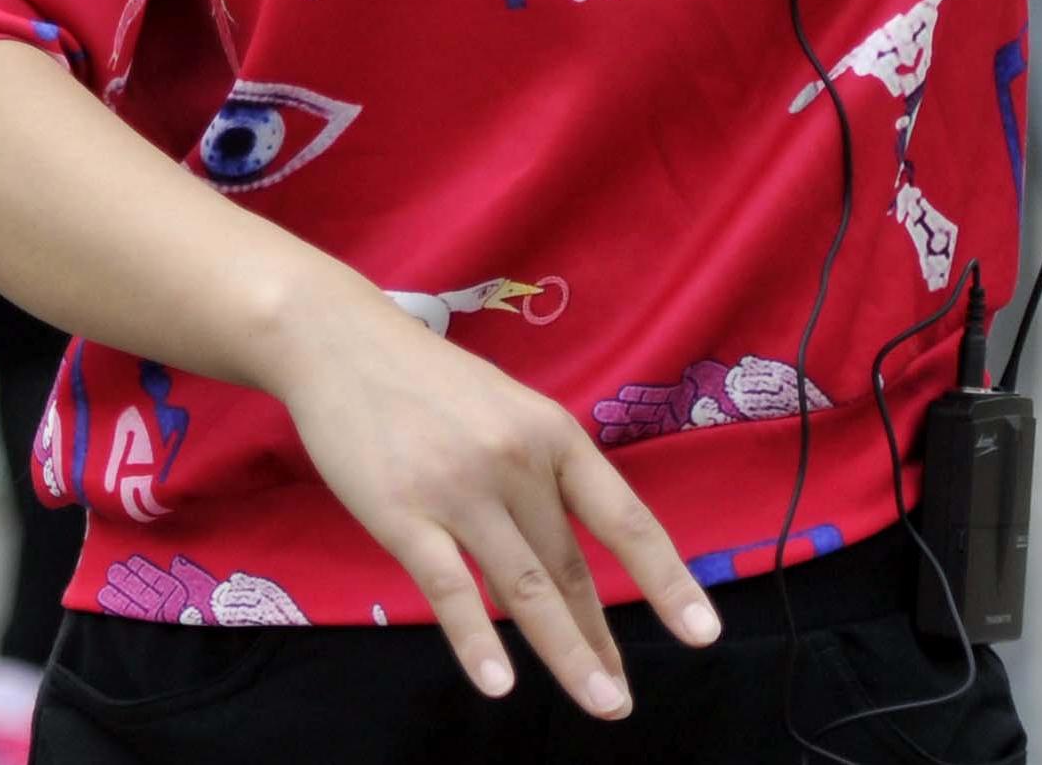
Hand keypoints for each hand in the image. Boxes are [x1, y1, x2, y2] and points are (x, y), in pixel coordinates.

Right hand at [269, 293, 717, 714]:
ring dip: (567, 653)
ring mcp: (459, 488)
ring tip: (599, 702)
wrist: (338, 340)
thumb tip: (569, 562)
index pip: (624, 518)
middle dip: (598, 638)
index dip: (667, 579)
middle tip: (620, 698)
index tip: (704, 631)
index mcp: (552, 433)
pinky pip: (450, 589)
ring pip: (526, 587)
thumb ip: (539, 477)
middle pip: (569, 568)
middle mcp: (517, 461)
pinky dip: (477, 641)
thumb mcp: (504, 409)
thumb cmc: (426, 381)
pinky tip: (498, 684)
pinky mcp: (403, 513)